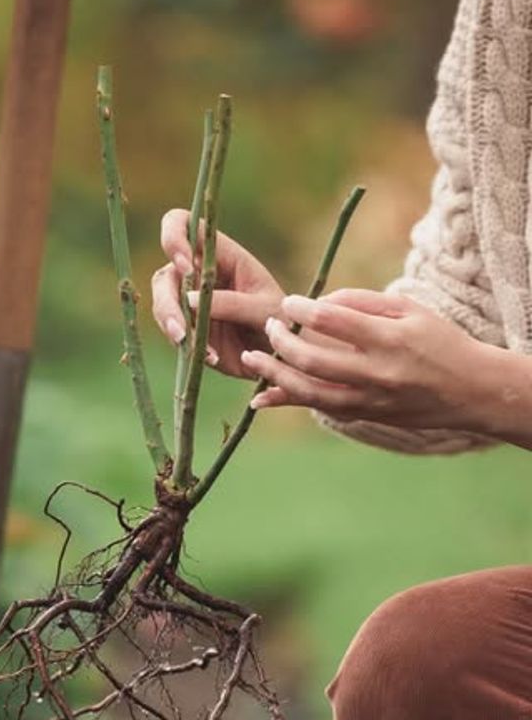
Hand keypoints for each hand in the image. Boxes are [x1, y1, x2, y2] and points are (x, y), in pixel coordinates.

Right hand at [152, 208, 283, 377]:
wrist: (283, 353)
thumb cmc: (280, 320)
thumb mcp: (264, 309)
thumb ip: (233, 303)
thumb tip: (189, 302)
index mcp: (220, 253)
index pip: (182, 224)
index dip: (174, 238)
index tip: (185, 266)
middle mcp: (198, 274)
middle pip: (164, 276)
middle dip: (167, 303)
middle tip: (181, 331)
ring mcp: (189, 302)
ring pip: (162, 307)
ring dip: (174, 328)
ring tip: (200, 350)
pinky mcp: (188, 329)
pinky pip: (174, 335)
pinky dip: (187, 348)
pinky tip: (212, 358)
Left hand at [240, 288, 512, 437]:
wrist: (469, 391)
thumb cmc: (440, 341)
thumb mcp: (411, 309)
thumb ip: (364, 302)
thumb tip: (320, 302)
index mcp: (390, 340)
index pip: (337, 323)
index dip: (305, 311)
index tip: (289, 303)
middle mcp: (377, 374)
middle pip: (315, 361)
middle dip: (283, 342)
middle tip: (268, 325)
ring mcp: (369, 401)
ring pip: (310, 392)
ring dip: (275, 375)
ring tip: (250, 359)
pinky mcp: (364, 416)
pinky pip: (317, 409)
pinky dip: (288, 402)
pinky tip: (261, 398)